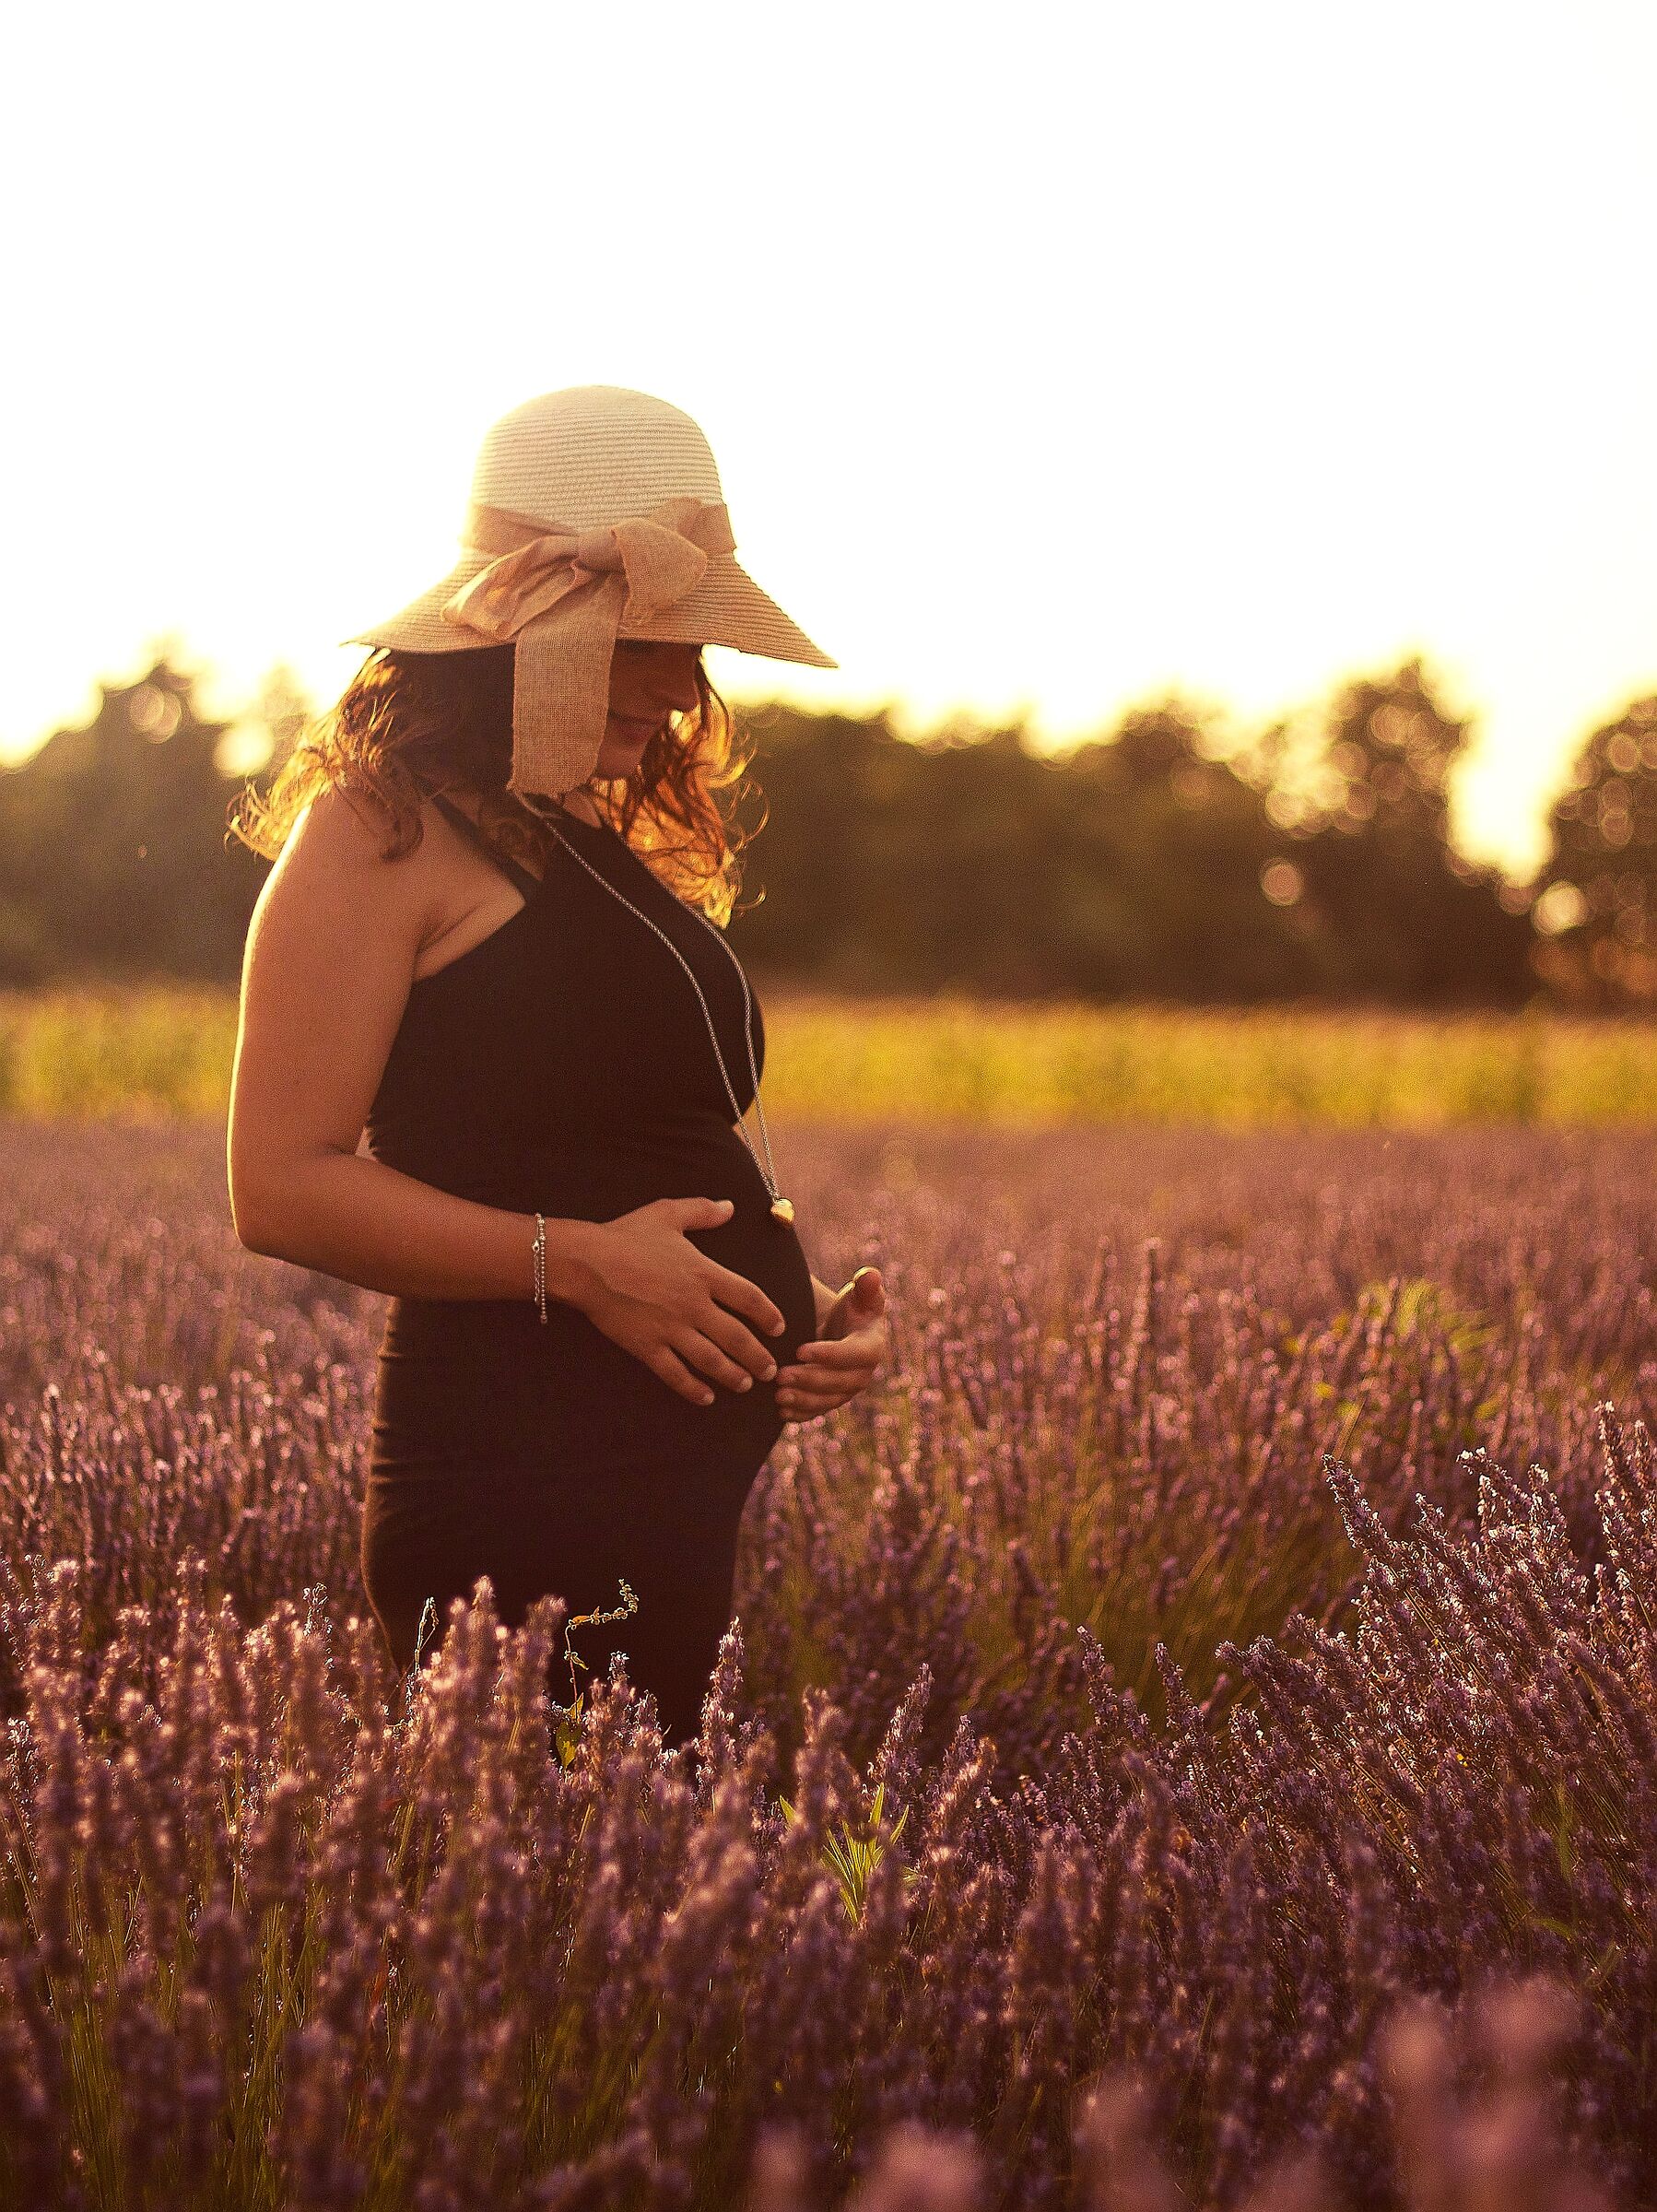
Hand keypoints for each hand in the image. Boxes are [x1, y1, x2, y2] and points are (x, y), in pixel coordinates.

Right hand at [573, 1197, 787, 1406]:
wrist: (586, 1262)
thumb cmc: (625, 1235)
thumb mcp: (668, 1214)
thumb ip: (702, 1211)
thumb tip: (730, 1206)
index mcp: (703, 1273)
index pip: (748, 1298)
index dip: (768, 1314)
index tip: (779, 1327)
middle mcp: (693, 1305)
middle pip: (737, 1337)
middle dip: (757, 1356)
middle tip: (771, 1370)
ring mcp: (671, 1329)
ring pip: (712, 1360)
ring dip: (733, 1376)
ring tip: (746, 1385)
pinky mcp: (647, 1346)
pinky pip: (676, 1374)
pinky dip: (693, 1389)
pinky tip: (706, 1398)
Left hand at [774, 1266, 889, 1424]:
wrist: (838, 1330)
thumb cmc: (850, 1307)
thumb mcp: (856, 1293)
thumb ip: (865, 1285)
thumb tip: (870, 1275)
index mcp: (872, 1346)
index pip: (855, 1355)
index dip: (829, 1355)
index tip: (800, 1350)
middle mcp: (863, 1373)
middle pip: (840, 1383)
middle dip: (809, 1380)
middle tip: (780, 1375)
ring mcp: (847, 1391)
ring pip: (827, 1401)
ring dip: (802, 1401)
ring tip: (777, 1395)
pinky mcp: (831, 1401)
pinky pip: (817, 1413)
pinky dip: (800, 1415)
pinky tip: (780, 1412)